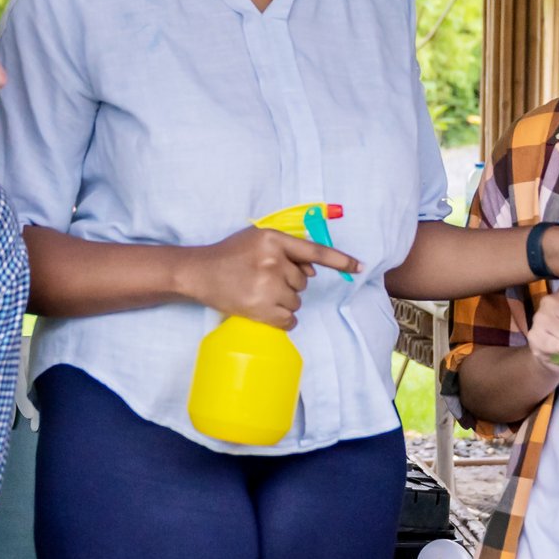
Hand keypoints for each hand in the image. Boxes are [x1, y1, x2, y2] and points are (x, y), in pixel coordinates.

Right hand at [179, 227, 361, 329]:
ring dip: (283, 301)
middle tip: (262, 279)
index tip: (360, 266)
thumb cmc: (230, 255)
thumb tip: (312, 271)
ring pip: (296, 300)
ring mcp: (267, 286)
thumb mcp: (257, 240)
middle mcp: (273, 261)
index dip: (340, 260)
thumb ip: (287, 250)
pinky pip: (289, 319)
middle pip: (303, 282)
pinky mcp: (261, 309)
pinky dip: (282, 318)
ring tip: (258, 293)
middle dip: (288, 283)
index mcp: (273, 239)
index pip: (315, 251)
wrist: (199, 273)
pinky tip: (263, 309)